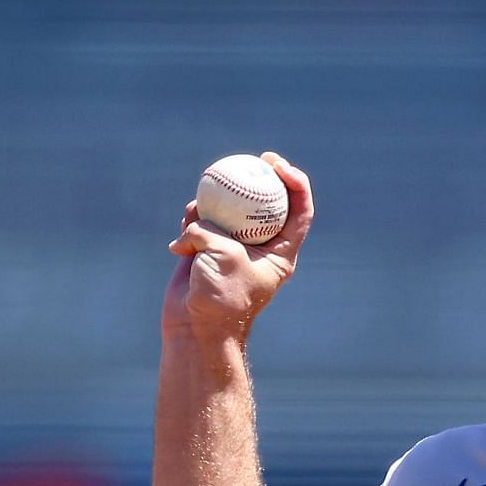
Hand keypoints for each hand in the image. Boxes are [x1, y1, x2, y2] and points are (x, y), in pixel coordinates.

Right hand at [162, 152, 312, 342]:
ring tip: (203, 203)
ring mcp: (232, 246)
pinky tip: (185, 222)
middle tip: (253, 158)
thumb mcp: (224, 257)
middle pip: (268, 203)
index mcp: (281, 253)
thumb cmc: (221, 297)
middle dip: (262, 176)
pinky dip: (192, 220)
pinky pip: (200, 222)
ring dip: (215, 202)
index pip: (300, 212)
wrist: (195, 327)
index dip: (297, 184)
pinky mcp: (206, 248)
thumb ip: (213, 230)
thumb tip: (198, 216)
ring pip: (229, 209)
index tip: (279, 165)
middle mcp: (260, 247)